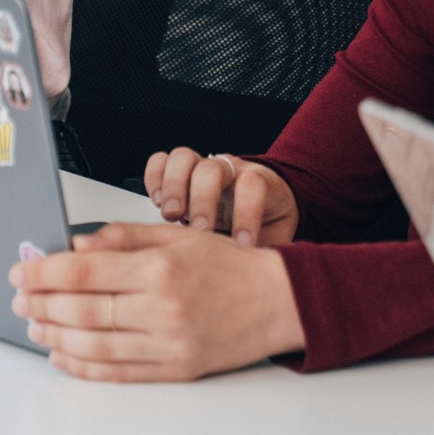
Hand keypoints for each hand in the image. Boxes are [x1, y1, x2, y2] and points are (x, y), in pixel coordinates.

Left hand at [8, 223, 305, 381]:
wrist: (278, 300)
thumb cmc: (229, 265)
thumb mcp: (176, 235)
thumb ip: (122, 237)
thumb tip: (75, 244)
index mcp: (160, 267)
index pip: (84, 270)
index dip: (45, 271)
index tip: (21, 270)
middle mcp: (162, 308)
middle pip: (82, 310)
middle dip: (41, 305)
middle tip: (19, 299)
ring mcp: (168, 344)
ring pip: (94, 346)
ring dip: (55, 338)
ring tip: (34, 327)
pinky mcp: (175, 370)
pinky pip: (117, 373)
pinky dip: (83, 366)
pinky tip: (63, 355)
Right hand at [143, 147, 298, 246]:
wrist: (265, 200)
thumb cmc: (269, 222)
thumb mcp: (279, 236)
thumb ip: (272, 250)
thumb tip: (267, 277)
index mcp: (260, 182)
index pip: (253, 184)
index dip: (246, 214)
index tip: (242, 245)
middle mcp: (229, 170)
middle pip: (212, 169)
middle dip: (202, 202)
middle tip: (200, 232)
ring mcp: (203, 166)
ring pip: (183, 157)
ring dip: (173, 187)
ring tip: (171, 217)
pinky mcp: (181, 171)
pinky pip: (161, 160)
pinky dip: (154, 178)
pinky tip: (157, 202)